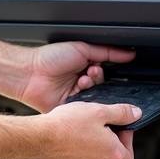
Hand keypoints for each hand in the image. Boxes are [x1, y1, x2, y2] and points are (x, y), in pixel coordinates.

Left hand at [18, 42, 135, 112]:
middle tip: (90, 72)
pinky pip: (85, 109)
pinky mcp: (70, 109)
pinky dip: (85, 100)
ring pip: (95, 97)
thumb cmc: (50, 58)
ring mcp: (76, 97)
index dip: (106, 70)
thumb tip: (129, 54)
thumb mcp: (83, 49)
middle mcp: (81, 83)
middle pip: (102, 86)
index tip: (101, 66)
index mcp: (84, 67)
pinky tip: (79, 91)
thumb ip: (108, 52)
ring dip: (91, 87)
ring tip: (82, 79)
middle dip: (98, 79)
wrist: (30, 72)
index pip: (105, 73)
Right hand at [33, 102, 141, 158]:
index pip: (129, 155)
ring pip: (96, 155)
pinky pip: (80, 157)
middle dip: (110, 138)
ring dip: (94, 142)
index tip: (119, 126)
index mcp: (112, 153)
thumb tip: (136, 113)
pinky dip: (80, 146)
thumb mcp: (99, 111)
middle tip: (100, 123)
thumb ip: (121, 112)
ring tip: (83, 125)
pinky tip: (71, 133)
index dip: (127, 139)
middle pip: (112, 154)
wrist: (39, 138)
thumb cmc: (66, 126)